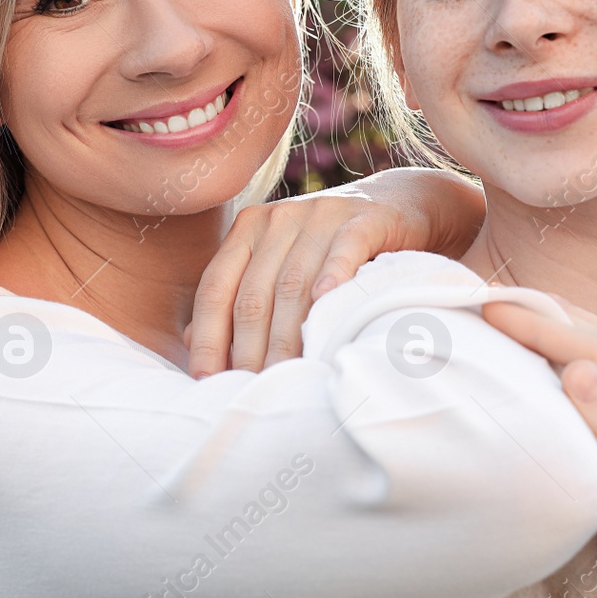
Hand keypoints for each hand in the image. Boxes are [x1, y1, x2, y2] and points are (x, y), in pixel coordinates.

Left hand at [184, 168, 483, 376]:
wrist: (404, 205)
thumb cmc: (332, 249)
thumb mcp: (282, 263)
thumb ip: (240, 294)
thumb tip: (192, 337)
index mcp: (249, 229)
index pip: (216, 287)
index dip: (208, 335)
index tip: (205, 379)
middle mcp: (279, 218)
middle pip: (254, 293)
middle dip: (248, 349)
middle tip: (251, 392)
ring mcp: (322, 215)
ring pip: (294, 283)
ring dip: (287, 336)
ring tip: (286, 377)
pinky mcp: (364, 219)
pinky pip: (344, 250)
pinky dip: (334, 276)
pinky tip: (327, 305)